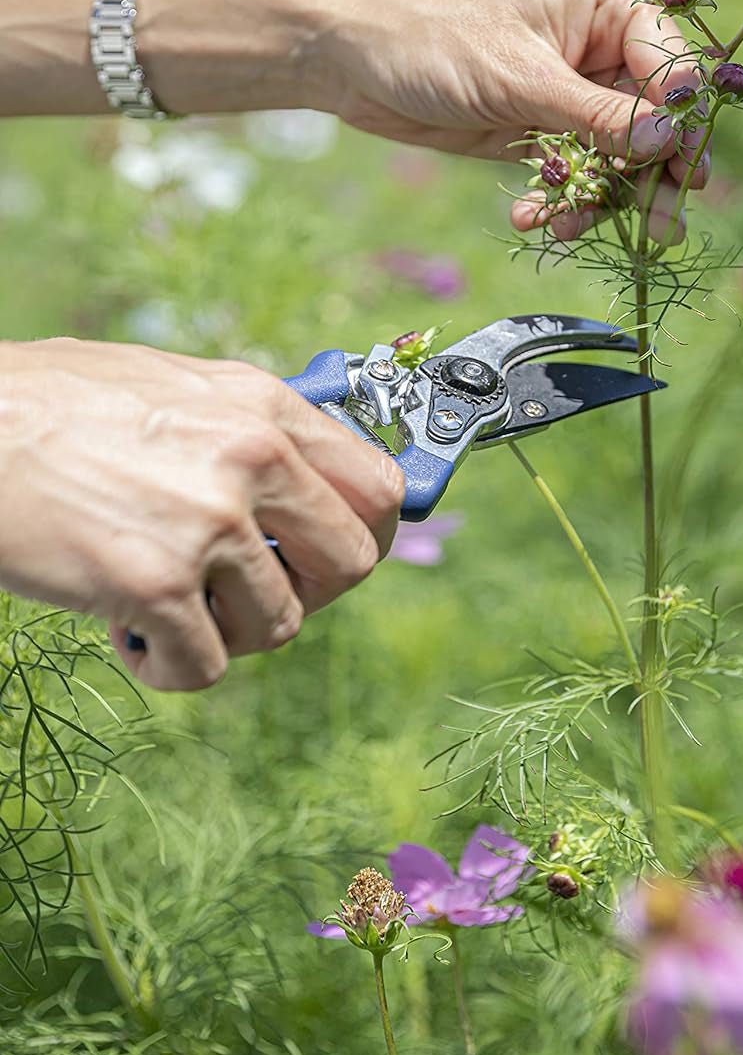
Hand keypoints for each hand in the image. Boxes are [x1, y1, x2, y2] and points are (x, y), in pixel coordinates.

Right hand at [0, 339, 403, 690]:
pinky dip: (170, 667)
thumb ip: (248, 429)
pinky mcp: (156, 584)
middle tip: (249, 594)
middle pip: (350, 563)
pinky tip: (132, 637)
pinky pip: (204, 667)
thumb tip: (308, 479)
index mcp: (264, 406)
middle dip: (306, 593)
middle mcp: (253, 458)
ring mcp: (209, 523)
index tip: (332, 559)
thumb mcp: (175, 386)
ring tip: (170, 608)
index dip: (368, 534)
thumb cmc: (54, 404)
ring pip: (277, 626)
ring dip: (227, 633)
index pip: (376, 487)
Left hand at [319, 0, 710, 244]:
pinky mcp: (548, 128)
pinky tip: (533, 218)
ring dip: (604, 200)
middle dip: (654, 177)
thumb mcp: (521, 79)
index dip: (684, 123)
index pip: (677, 67)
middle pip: (659, 121)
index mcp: (612, 3)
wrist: (358, 61)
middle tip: (661, 232)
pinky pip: (580, 174)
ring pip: (622, 158)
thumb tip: (667, 142)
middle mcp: (605, 45)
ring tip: (571, 229)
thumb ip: (597, 114)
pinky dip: (564, 200)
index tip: (680, 174)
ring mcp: (578, 91)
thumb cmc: (436, 41)